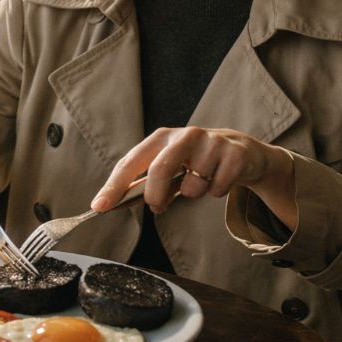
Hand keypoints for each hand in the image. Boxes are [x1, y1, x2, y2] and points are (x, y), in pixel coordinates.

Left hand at [90, 127, 295, 225]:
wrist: (242, 151)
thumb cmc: (196, 162)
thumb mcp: (170, 166)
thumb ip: (144, 183)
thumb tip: (113, 203)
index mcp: (162, 137)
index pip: (131, 162)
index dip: (114, 185)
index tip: (99, 206)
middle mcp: (185, 135)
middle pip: (160, 169)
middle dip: (155, 195)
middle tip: (157, 207)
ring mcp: (212, 142)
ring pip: (192, 185)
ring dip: (193, 194)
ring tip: (201, 182)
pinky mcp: (233, 154)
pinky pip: (216, 189)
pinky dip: (216, 192)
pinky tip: (220, 180)